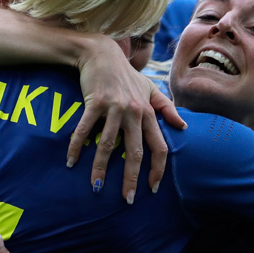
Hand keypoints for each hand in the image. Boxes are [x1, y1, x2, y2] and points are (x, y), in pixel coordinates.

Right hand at [69, 36, 184, 201]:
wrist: (100, 53)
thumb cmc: (125, 74)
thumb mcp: (149, 88)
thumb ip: (166, 108)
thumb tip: (182, 126)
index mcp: (149, 112)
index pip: (159, 146)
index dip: (157, 168)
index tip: (152, 188)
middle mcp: (134, 111)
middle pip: (135, 151)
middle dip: (131, 178)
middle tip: (128, 199)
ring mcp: (114, 107)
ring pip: (108, 145)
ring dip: (101, 169)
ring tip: (96, 188)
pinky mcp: (94, 102)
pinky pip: (85, 130)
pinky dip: (77, 147)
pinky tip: (71, 162)